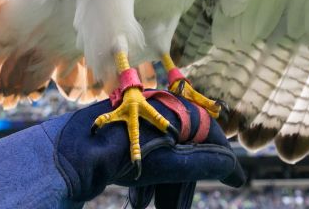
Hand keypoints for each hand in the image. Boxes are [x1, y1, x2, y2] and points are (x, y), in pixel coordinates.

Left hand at [57, 91, 244, 207]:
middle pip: (183, 150)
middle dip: (181, 185)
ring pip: (161, 157)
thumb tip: (234, 170)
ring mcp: (135, 120)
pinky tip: (138, 200)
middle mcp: (157, 110)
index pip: (209, 132)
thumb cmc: (125, 155)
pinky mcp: (116, 132)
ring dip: (161, 187)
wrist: (73, 151)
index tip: (233, 177)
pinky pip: (141, 155)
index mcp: (174, 111)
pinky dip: (145, 180)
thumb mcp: (171, 164)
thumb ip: (206, 164)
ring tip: (146, 206)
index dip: (222, 158)